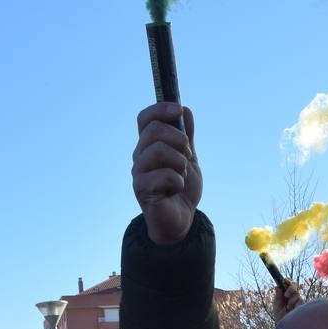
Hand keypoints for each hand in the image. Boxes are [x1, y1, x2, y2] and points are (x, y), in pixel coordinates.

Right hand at [132, 102, 201, 244]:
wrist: (181, 219)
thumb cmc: (181, 189)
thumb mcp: (189, 158)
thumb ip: (186, 136)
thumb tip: (185, 109)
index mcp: (149, 146)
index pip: (145, 118)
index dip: (160, 109)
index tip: (178, 109)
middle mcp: (140, 156)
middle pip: (154, 130)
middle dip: (179, 140)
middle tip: (187, 156)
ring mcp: (139, 172)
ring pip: (158, 150)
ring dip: (180, 163)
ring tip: (182, 175)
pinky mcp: (142, 190)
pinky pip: (165, 175)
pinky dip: (179, 181)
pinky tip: (176, 189)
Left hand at [268, 282, 302, 320]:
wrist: (287, 327)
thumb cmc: (281, 318)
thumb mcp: (277, 307)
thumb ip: (277, 297)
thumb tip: (277, 287)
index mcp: (284, 296)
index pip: (286, 286)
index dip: (286, 282)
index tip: (284, 280)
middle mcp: (292, 297)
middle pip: (293, 286)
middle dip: (290, 288)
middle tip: (286, 295)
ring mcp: (297, 301)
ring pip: (296, 292)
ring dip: (291, 299)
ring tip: (288, 307)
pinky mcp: (302, 304)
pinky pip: (299, 298)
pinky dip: (294, 302)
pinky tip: (291, 309)